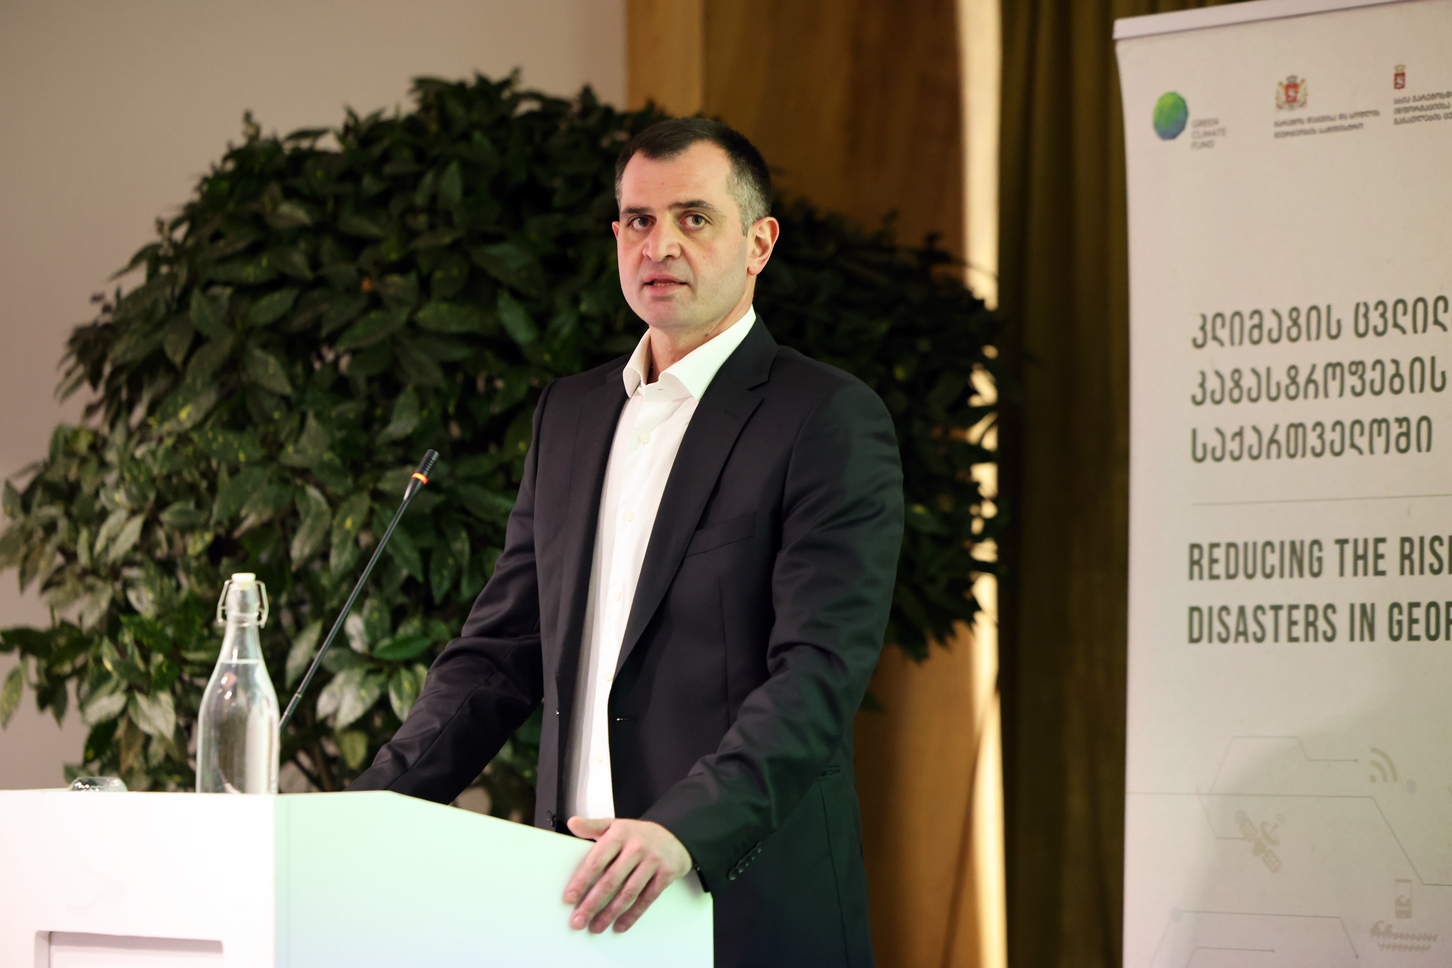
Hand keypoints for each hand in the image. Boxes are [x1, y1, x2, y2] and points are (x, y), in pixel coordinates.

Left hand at [563, 816, 692, 933]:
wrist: (674, 836)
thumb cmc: (638, 835)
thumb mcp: (614, 825)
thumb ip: (592, 826)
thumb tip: (573, 824)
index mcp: (620, 834)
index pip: (597, 860)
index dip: (582, 881)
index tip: (569, 897)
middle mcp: (637, 847)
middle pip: (611, 880)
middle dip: (592, 903)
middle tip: (579, 919)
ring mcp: (653, 861)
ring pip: (628, 893)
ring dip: (610, 913)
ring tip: (596, 926)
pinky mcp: (666, 874)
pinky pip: (646, 899)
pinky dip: (632, 915)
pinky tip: (620, 924)